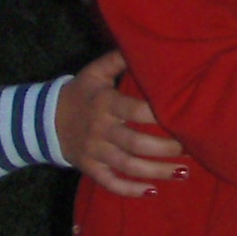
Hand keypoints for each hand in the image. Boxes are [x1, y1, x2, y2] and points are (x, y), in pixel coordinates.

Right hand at [57, 51, 187, 195]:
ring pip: (128, 166)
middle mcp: (100, 129)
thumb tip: (144, 44)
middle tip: (192, 147)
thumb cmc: (81, 93)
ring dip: (157, 172)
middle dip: (166, 148)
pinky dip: (130, 190)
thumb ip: (118, 59)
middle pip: (136, 143)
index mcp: (104, 103)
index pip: (134, 110)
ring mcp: (94, 152)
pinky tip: (153, 191)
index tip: (184, 115)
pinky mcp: (90, 168)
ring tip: (183, 172)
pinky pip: (111, 183)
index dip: (159, 114)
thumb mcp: (95, 72)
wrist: (44, 119)